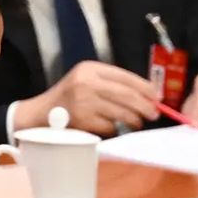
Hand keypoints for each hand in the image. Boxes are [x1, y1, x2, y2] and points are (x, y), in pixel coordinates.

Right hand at [23, 61, 159, 136]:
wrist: (41, 114)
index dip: (145, 87)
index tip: (157, 97)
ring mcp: (84, 102)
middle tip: (154, 113)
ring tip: (138, 122)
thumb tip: (148, 94)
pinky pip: (110, 127)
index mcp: (90, 68)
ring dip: (134, 120)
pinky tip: (117, 128)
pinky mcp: (82, 121)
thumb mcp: (87, 80)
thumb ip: (112, 83)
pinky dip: (117, 129)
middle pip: (126, 95)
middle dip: (145, 106)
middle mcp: (86, 82)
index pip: (125, 76)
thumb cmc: (70, 98)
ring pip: (121, 112)